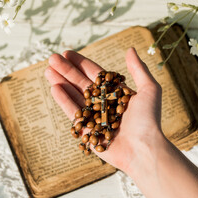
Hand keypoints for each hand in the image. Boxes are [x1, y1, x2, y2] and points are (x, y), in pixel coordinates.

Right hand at [45, 47, 164, 173]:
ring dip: (61, 82)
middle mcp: (103, 103)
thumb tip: (130, 48)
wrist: (143, 148)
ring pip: (74, 95)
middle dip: (67, 70)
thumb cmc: (148, 119)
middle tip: (52, 58)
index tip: (67, 53)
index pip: (95, 74)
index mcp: (116, 93)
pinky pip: (73, 112)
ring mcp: (94, 116)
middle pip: (81, 83)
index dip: (81, 63)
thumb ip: (138, 69)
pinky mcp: (86, 130)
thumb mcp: (149, 89)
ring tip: (48, 70)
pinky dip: (63, 100)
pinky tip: (54, 87)